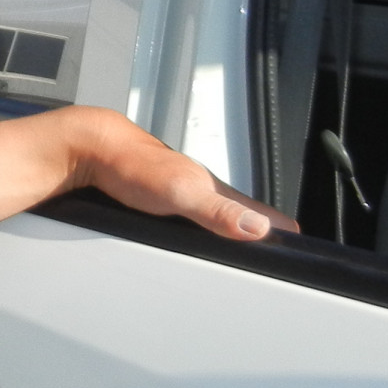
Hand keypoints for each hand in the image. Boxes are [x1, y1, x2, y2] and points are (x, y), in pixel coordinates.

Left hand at [0, 105, 295, 239]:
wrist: (89, 148)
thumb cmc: (132, 163)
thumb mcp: (181, 192)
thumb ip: (218, 210)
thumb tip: (259, 229)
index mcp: (209, 186)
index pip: (254, 211)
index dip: (276, 225)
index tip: (299, 238)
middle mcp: (195, 186)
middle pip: (233, 211)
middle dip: (255, 224)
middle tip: (277, 238)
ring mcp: (173, 191)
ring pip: (207, 210)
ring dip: (226, 222)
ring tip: (243, 237)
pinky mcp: (151, 197)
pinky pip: (182, 213)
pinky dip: (195, 221)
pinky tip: (190, 229)